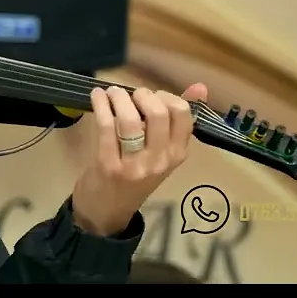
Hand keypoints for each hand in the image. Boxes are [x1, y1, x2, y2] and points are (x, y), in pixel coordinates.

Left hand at [71, 83, 206, 236]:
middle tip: (131, 95)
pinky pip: (106, 127)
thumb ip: (177, 120)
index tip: (152, 96)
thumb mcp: (161, 152)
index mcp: (177, 155)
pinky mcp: (107, 165)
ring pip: (131, 120)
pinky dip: (101, 106)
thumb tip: (200, 86)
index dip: (167, 97)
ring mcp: (134, 165)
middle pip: (158, 114)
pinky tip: (97, 96)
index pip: (183, 115)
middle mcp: (160, 160)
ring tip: (112, 93)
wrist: (107, 211)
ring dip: (119, 98)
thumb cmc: (135, 175)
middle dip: (143, 95)